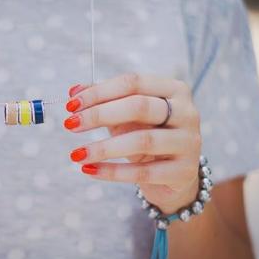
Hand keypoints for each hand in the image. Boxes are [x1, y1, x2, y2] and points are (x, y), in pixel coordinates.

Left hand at [64, 73, 200, 213]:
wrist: (172, 175)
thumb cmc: (146, 135)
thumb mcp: (125, 115)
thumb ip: (103, 100)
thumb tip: (73, 92)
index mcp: (173, 89)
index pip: (133, 82)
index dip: (99, 92)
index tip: (70, 104)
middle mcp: (187, 112)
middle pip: (139, 107)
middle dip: (99, 115)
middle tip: (70, 125)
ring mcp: (189, 142)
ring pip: (142, 140)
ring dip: (103, 148)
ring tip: (76, 153)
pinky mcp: (184, 172)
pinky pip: (143, 172)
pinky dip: (112, 172)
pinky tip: (89, 170)